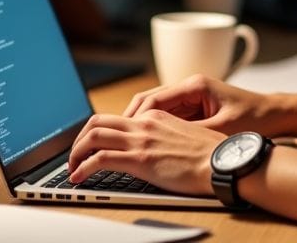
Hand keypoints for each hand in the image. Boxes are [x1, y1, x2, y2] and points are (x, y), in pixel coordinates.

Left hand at [67, 109, 224, 195]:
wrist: (224, 161)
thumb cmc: (215, 155)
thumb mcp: (189, 137)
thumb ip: (170, 138)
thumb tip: (161, 151)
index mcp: (157, 117)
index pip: (118, 118)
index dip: (101, 131)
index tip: (94, 145)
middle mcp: (145, 123)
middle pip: (98, 121)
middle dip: (80, 138)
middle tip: (76, 154)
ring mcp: (141, 140)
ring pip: (93, 136)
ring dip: (76, 152)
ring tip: (72, 167)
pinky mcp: (139, 159)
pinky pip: (99, 159)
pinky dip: (83, 167)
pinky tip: (78, 178)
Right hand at [123, 74, 277, 135]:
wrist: (276, 115)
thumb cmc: (254, 119)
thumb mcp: (221, 130)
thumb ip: (191, 134)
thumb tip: (163, 144)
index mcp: (195, 86)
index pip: (155, 99)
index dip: (136, 118)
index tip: (123, 134)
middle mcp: (190, 86)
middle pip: (150, 101)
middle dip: (132, 119)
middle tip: (115, 138)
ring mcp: (192, 96)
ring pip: (157, 109)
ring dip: (142, 124)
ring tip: (127, 143)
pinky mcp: (196, 106)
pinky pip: (169, 116)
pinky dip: (157, 128)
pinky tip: (149, 144)